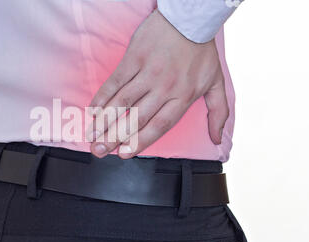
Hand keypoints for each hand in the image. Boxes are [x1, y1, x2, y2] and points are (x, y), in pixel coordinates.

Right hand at [88, 10, 228, 158]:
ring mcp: (147, 72)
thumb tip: (217, 138)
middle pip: (136, 118)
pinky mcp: (134, 58)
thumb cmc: (202, 50)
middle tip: (99, 151)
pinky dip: (102, 97)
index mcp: (183, 96)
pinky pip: (115, 82)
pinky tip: (93, 110)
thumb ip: (218, 112)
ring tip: (91, 136)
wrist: (190, 18)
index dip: (140, 141)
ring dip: (104, 121)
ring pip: (121, 102)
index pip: (159, 125)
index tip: (124, 154)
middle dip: (115, 137)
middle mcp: (164, 87)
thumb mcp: (216, 82)